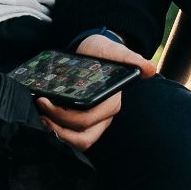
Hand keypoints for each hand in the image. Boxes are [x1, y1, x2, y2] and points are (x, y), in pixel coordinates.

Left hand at [35, 34, 157, 151]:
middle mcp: (104, 116)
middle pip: (83, 139)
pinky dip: (58, 130)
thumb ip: (131, 59)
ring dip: (57, 134)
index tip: (44, 100)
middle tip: (41, 115)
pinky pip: (72, 133)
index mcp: (111, 103)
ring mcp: (94, 120)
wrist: (95, 48)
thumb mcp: (115, 50)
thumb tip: (149, 69)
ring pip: (78, 141)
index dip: (64, 117)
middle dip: (59, 131)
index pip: (87, 121)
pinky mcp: (83, 119)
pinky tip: (45, 118)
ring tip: (41, 118)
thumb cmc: (104, 50)